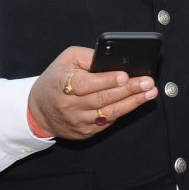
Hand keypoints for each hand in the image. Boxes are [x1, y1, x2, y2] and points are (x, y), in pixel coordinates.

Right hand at [27, 46, 157, 139]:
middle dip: (129, 90)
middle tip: (148, 83)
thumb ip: (88, 56)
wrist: (38, 110)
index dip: (106, 81)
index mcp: (62, 84)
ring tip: (150, 93)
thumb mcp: (66, 59)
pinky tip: (137, 102)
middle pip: (102, 98)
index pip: (86, 84)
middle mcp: (69, 106)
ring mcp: (77, 121)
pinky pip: (108, 122)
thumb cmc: (56, 79)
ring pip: (108, 112)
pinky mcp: (84, 132)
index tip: (125, 76)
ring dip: (132, 103)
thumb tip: (113, 58)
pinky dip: (123, 111)